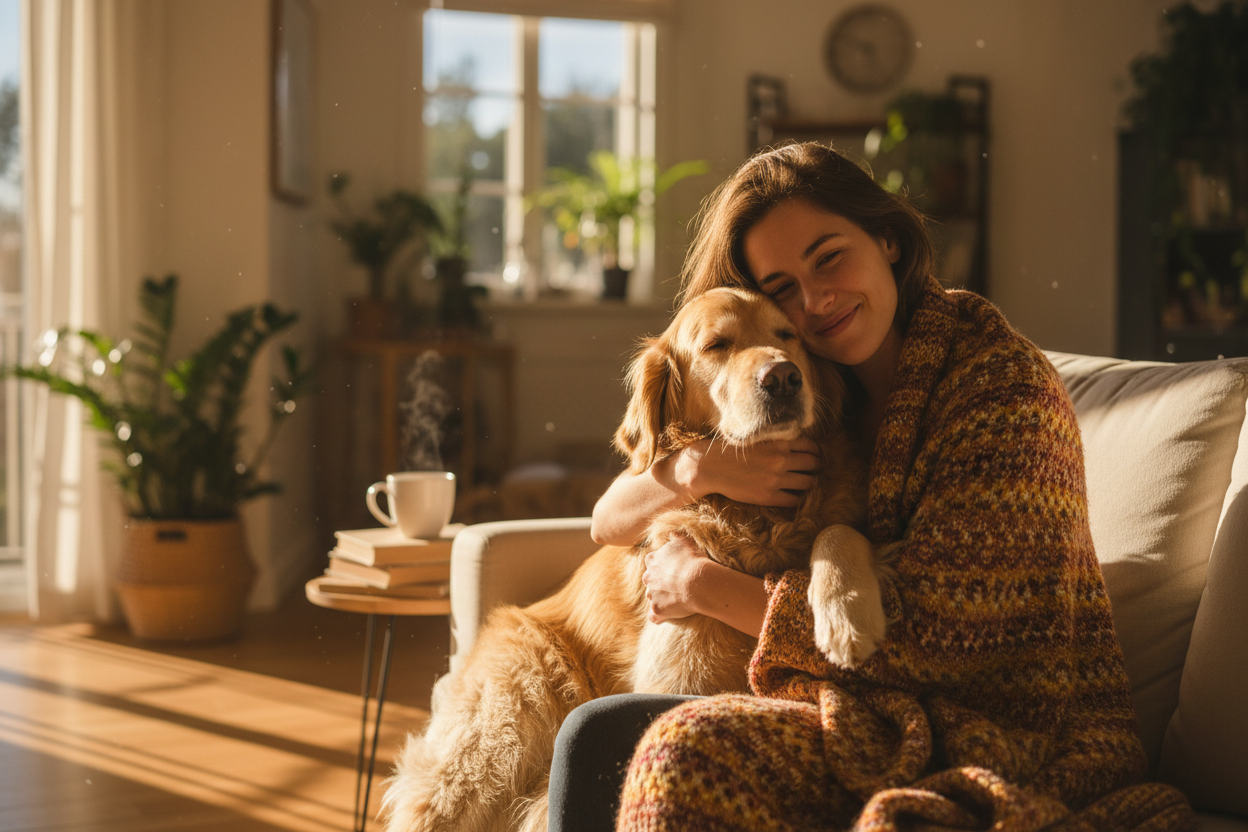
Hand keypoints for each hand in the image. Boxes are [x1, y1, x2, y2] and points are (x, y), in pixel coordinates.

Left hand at [642, 536, 707, 622]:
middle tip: (676, 585)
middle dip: (659, 583)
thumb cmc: (693, 559)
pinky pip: (654, 616)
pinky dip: (658, 617)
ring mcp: (651, 594)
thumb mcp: (684, 542)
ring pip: (653, 597)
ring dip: (661, 599)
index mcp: (652, 560)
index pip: (652, 562)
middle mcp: (648, 577)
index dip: (662, 566)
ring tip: (677, 601)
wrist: (697, 580)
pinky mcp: (657, 609)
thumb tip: (671, 533)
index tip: (673, 570)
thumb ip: (675, 537)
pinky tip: (665, 617)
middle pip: (650, 581)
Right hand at [672, 437, 818, 506]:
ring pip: (808, 482)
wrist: (711, 467)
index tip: (815, 455)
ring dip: (811, 483)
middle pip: (813, 464)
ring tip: (807, 483)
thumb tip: (798, 442)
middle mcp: (781, 459)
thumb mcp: (757, 438)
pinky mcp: (769, 496)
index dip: (816, 452)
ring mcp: (776, 479)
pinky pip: (794, 500)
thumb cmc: (732, 450)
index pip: (811, 446)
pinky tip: (794, 496)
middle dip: (817, 467)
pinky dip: (798, 498)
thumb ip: (777, 439)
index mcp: (778, 442)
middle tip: (815, 470)